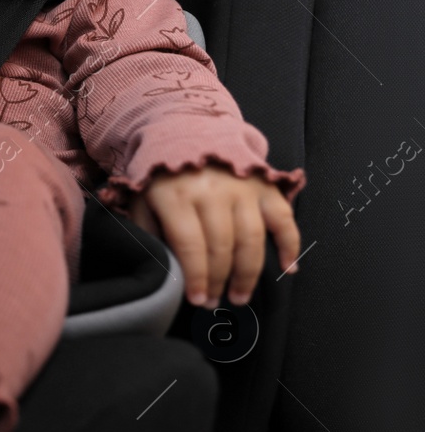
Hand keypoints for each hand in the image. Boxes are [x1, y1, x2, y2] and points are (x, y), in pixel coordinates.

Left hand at [126, 162, 301, 309]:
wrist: (187, 130)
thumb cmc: (161, 177)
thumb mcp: (142, 200)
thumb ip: (149, 232)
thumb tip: (165, 269)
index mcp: (177, 195)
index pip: (190, 245)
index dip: (195, 276)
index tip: (197, 299)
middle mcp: (212, 190)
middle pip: (222, 246)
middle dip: (219, 280)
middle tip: (215, 301)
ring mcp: (242, 187)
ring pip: (251, 239)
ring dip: (249, 273)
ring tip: (240, 295)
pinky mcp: (264, 185)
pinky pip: (283, 218)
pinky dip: (290, 245)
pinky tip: (288, 268)